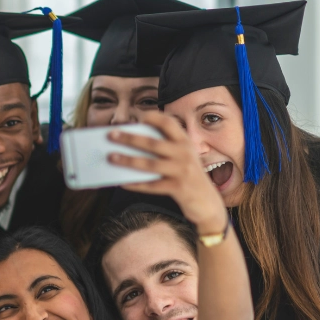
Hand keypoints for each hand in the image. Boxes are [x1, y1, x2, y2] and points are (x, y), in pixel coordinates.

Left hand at [107, 111, 226, 230]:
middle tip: (111, 135)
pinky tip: (122, 183)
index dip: (153, 117)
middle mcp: (185, 154)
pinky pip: (151, 186)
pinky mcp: (178, 188)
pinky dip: (136, 184)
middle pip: (153, 143)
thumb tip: (131, 145)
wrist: (208, 203)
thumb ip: (164, 150)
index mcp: (185, 142)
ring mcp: (182, 171)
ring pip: (149, 164)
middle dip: (130, 138)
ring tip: (111, 157)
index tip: (137, 115)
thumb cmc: (188, 177)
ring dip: (127, 160)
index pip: (169, 124)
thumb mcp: (182, 158)